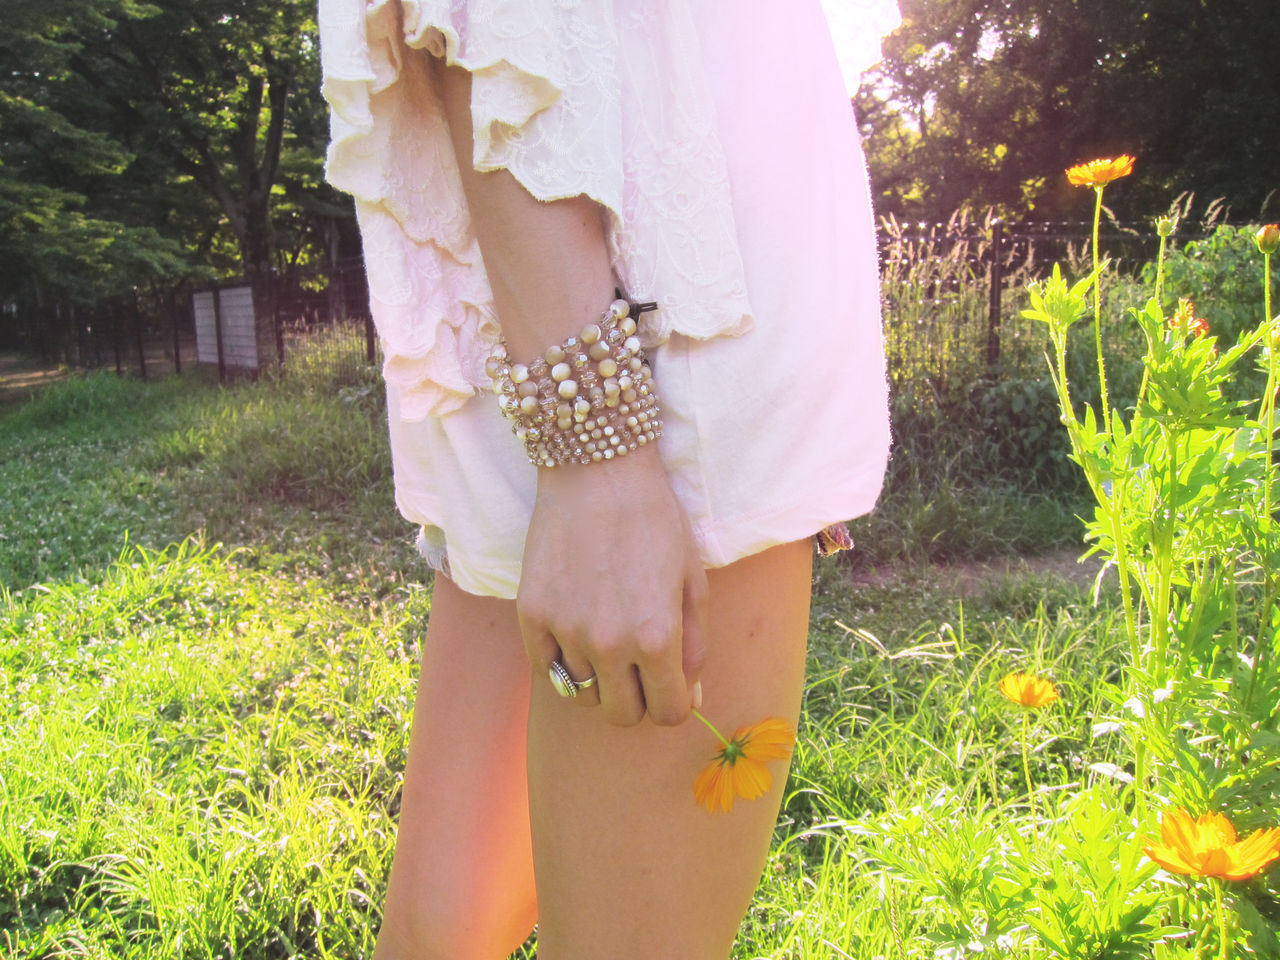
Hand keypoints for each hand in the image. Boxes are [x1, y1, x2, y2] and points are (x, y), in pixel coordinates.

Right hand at [517, 445, 707, 725]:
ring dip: (599, 678)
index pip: (667, 712)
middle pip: (622, 715)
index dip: (674, 702)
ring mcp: (564, 632)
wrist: (597, 470)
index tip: (671, 684)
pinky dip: (562, 662)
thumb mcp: (691, 580)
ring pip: (582, 694)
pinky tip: (576, 631)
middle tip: (639, 667)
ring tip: (606, 638)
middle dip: (638, 699)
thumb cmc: (655, 519)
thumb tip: (690, 694)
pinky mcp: (530, 615)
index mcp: (656, 637)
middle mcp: (608, 644)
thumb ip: (694, 645)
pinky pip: (546, 669)